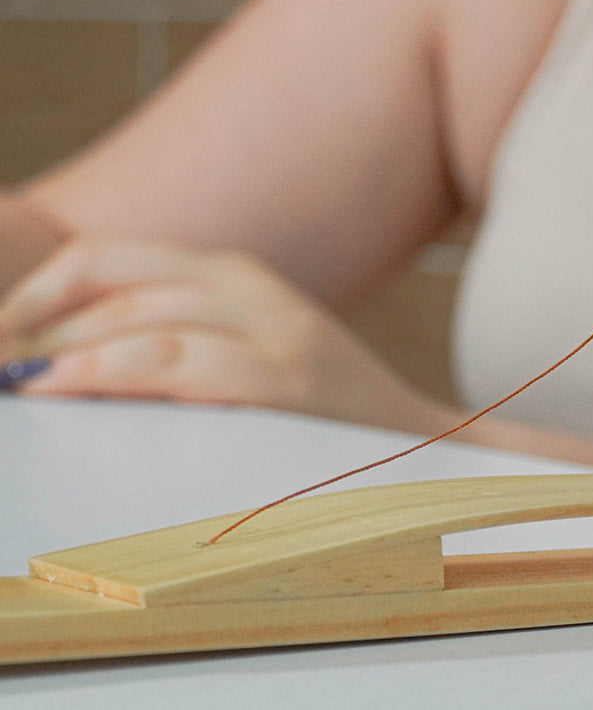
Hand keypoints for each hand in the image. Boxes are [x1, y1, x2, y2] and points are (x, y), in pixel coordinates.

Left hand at [0, 238, 448, 431]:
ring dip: (63, 348)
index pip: (114, 261)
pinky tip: (66, 388)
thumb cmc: (329, 421)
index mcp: (241, 278)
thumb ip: (186, 345)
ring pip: (141, 315)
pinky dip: (109, 369)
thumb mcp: (256, 359)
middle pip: (116, 282)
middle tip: (0, 363)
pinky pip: (178, 359)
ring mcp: (277, 333)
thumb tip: (76, 363)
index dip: (41, 292)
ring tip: (19, 381)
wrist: (431, 448)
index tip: (4, 336)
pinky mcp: (288, 382)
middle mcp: (256, 292)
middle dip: (38, 323)